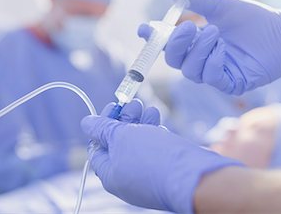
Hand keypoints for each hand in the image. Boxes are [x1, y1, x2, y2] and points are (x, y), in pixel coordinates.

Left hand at [81, 100, 241, 212]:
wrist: (194, 176)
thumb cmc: (153, 157)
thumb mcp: (121, 137)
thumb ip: (102, 128)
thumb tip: (86, 122)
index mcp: (110, 175)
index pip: (97, 148)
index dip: (101, 125)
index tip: (112, 107)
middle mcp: (127, 178)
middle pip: (119, 144)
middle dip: (124, 120)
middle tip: (132, 102)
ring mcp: (147, 176)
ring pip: (138, 144)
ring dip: (140, 123)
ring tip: (148, 107)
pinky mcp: (165, 171)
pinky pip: (154, 150)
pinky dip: (154, 133)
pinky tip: (158, 121)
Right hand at [139, 0, 280, 94]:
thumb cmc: (255, 20)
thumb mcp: (221, 6)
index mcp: (196, 40)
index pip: (168, 42)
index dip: (154, 37)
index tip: (145, 28)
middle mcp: (201, 58)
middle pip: (174, 60)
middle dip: (177, 44)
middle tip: (189, 27)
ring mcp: (214, 72)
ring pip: (189, 71)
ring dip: (198, 51)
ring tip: (215, 33)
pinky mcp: (229, 83)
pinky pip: (210, 78)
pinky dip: (213, 62)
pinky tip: (224, 49)